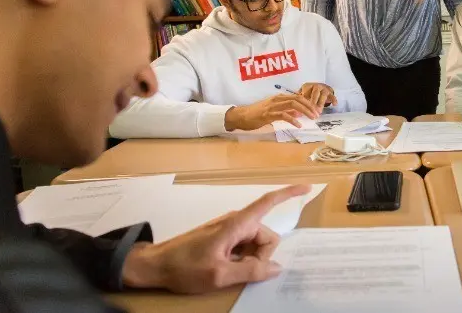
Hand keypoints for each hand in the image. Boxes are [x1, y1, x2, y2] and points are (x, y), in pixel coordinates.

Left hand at [122, 184, 311, 293]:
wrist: (154, 265)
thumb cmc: (185, 267)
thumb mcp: (219, 275)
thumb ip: (250, 270)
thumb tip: (276, 267)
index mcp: (237, 224)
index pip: (268, 202)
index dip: (288, 193)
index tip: (307, 187)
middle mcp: (235, 222)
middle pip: (266, 235)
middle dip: (262, 254)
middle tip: (240, 271)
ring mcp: (228, 229)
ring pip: (255, 242)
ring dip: (251, 258)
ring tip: (228, 271)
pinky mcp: (222, 237)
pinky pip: (244, 245)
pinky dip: (243, 257)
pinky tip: (227, 268)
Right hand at [224, 94, 319, 130]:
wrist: (242, 116)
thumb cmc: (257, 114)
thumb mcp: (274, 110)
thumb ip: (286, 110)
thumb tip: (299, 113)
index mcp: (279, 97)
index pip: (298, 97)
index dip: (308, 103)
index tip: (316, 110)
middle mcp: (277, 99)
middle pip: (297, 99)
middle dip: (309, 106)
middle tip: (317, 114)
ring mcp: (273, 106)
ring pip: (292, 105)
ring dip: (304, 111)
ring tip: (311, 118)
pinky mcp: (268, 114)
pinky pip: (283, 115)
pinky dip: (293, 119)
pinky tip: (299, 124)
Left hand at [299, 83, 337, 110]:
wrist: (320, 88)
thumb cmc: (309, 93)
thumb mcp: (302, 94)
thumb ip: (299, 101)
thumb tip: (294, 110)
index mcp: (307, 86)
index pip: (306, 92)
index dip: (304, 100)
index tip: (303, 108)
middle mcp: (316, 86)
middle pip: (315, 92)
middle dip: (314, 101)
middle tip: (312, 110)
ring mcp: (324, 89)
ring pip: (323, 94)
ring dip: (321, 103)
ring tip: (319, 111)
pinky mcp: (330, 93)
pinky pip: (333, 96)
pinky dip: (334, 100)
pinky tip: (334, 105)